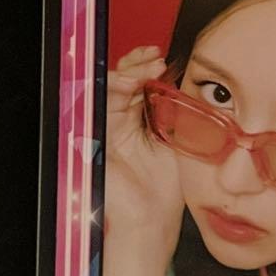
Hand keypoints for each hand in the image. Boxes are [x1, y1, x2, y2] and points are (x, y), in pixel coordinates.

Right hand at [102, 46, 184, 275]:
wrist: (153, 218)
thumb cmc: (167, 187)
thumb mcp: (177, 139)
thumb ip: (174, 111)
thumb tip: (184, 81)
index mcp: (135, 122)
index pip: (134, 83)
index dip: (144, 67)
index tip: (162, 58)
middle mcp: (116, 122)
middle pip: (118, 80)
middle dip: (136, 64)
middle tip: (155, 58)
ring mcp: (102, 129)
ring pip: (107, 87)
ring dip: (127, 72)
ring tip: (149, 67)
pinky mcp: (91, 138)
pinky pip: (97, 104)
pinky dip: (113, 89)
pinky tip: (132, 83)